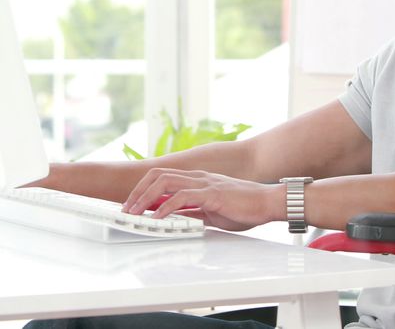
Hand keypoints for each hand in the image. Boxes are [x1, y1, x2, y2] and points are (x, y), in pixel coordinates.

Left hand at [121, 169, 283, 231]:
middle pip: (157, 176)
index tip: (132, 205)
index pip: (162, 178)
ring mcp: (204, 183)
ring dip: (145, 198)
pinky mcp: (212, 193)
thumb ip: (194, 213)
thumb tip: (175, 220)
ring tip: (135, 213)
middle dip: (137, 192)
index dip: (143, 189)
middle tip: (126, 209)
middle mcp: (197, 177)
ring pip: (165, 182)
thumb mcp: (212, 213)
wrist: (268, 203)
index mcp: (197, 180)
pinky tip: (158, 218)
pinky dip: (166, 207)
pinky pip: (183, 197)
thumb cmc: (245, 208)